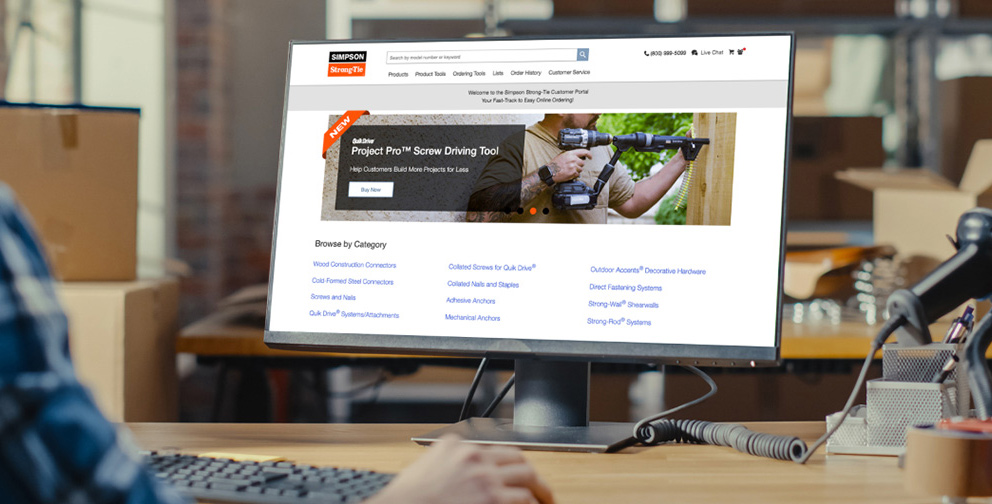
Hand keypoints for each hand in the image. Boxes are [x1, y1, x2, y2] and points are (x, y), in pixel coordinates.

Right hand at [369, 435, 554, 503]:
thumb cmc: (407, 499)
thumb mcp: (424, 467)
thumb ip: (446, 460)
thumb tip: (459, 469)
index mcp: (456, 446)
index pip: (494, 447)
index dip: (511, 462)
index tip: (517, 470)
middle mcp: (474, 458)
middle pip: (517, 458)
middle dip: (531, 473)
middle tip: (539, 487)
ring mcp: (485, 479)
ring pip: (527, 478)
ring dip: (539, 491)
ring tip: (545, 501)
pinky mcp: (493, 500)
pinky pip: (523, 501)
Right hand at [548, 149, 588, 182]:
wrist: (550, 171)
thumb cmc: (555, 164)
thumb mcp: (562, 155)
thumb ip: (570, 154)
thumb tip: (576, 155)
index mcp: (570, 153)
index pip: (584, 152)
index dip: (589, 154)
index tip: (590, 157)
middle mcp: (573, 159)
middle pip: (582, 163)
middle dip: (579, 165)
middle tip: (573, 166)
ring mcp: (573, 166)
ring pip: (581, 169)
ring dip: (577, 170)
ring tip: (569, 170)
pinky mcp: (573, 173)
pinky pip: (577, 174)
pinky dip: (574, 175)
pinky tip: (569, 173)